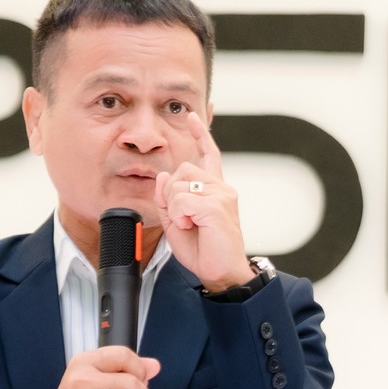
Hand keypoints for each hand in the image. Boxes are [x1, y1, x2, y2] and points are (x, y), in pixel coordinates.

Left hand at [154, 112, 252, 291]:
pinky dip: (180, 216)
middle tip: (184, 219)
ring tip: (191, 225)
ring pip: (179, 186)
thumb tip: (164, 174)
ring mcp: (221, 194)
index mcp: (214, 189)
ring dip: (175, 208)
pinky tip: (193, 227)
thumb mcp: (177, 222)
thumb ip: (168, 198)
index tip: (192, 116)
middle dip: (172, 194)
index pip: (208, 154)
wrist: (223, 272)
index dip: (200, 134)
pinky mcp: (217, 205)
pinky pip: (182, 201)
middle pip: (182, 170)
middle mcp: (221, 187)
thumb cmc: (204, 250)